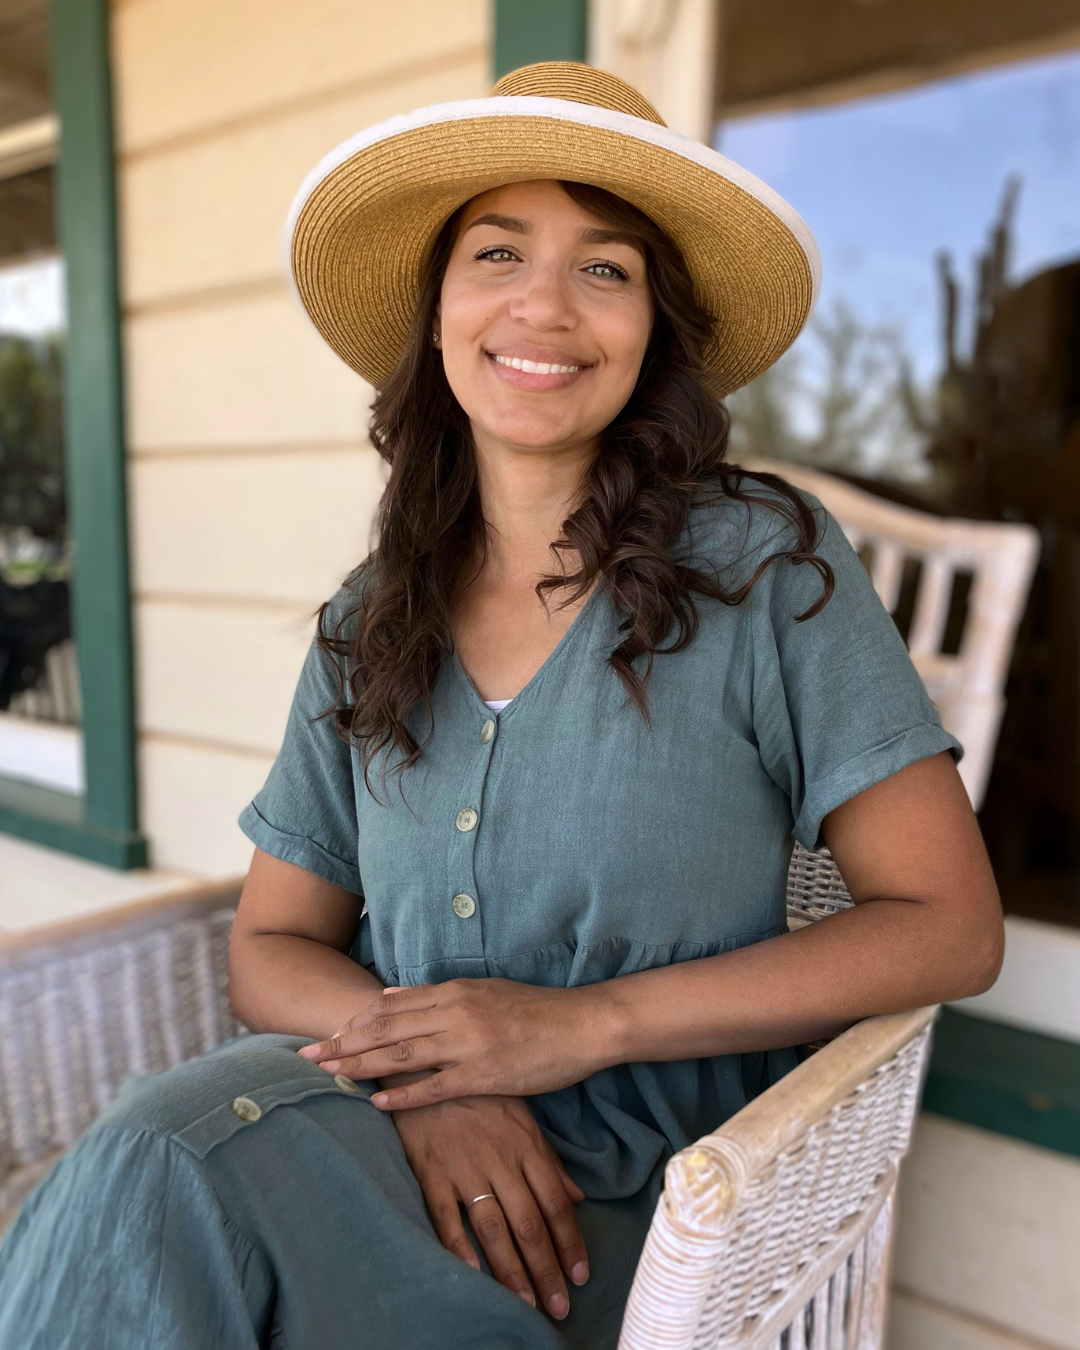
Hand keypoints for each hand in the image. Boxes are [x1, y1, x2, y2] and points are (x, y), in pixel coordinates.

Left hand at [298, 978, 615, 1108]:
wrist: (581, 1024)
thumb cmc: (534, 1009)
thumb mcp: (483, 991)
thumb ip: (438, 994)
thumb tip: (393, 993)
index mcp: (454, 991)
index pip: (391, 1006)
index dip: (355, 1022)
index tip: (326, 1034)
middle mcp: (455, 1013)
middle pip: (386, 1028)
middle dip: (343, 1043)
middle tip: (306, 1056)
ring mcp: (469, 1044)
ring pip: (402, 1055)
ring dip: (360, 1066)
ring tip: (327, 1076)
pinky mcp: (485, 1074)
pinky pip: (435, 1088)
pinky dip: (403, 1095)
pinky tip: (376, 1102)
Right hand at [392, 1093, 588, 1319]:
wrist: (427, 1067)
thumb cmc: (480, 1093)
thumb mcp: (522, 1116)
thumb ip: (549, 1159)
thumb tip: (577, 1197)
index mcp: (525, 1146)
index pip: (555, 1203)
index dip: (569, 1242)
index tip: (580, 1275)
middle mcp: (500, 1160)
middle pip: (529, 1223)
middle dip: (546, 1268)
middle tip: (559, 1305)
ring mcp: (464, 1166)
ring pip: (493, 1227)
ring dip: (511, 1269)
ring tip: (524, 1301)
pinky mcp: (431, 1170)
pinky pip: (445, 1215)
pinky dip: (458, 1246)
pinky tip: (473, 1273)